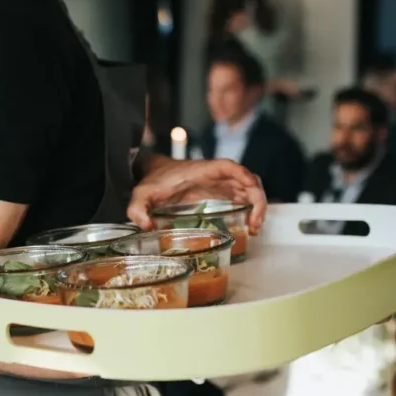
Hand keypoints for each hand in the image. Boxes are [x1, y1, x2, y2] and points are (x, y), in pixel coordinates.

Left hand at [127, 158, 266, 233]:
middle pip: (247, 179)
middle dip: (257, 200)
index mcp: (200, 171)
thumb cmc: (151, 181)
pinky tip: (249, 224)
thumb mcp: (141, 194)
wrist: (153, 173)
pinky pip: (242, 195)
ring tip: (254, 228)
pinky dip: (251, 207)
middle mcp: (215, 175)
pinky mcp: (219, 191)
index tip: (252, 191)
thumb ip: (137, 208)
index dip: (243, 176)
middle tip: (254, 225)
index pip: (228, 167)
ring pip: (249, 188)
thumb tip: (145, 225)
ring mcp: (219, 183)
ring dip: (258, 205)